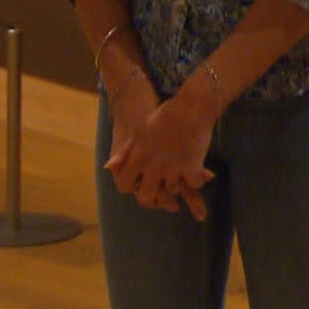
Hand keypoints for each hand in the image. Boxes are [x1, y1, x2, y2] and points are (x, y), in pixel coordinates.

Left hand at [106, 76, 220, 218]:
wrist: (190, 108)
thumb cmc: (163, 115)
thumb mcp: (139, 131)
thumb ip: (125, 152)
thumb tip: (109, 168)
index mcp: (138, 159)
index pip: (125, 185)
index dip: (131, 187)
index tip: (139, 185)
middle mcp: (153, 169)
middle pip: (147, 197)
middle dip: (153, 199)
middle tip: (161, 196)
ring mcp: (173, 171)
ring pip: (171, 192)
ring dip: (176, 188)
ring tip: (180, 185)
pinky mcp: (192, 169)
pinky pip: (194, 184)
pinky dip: (197, 181)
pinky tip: (198, 176)